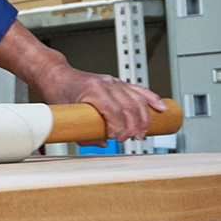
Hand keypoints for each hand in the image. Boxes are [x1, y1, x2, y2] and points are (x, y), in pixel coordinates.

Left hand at [40, 67, 166, 142]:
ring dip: (144, 118)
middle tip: (130, 138)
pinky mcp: (118, 83)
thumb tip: (102, 143)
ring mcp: (114, 82)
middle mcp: (106, 84)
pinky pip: (139, 90)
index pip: (114, 111)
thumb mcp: (67, 115)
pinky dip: (152, 99)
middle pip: (129, 107)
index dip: (119, 128)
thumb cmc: (60, 93)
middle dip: (133, 126)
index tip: (117, 138)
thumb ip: (83, 133)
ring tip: (142, 133)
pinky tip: (161, 109)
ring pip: (138, 99)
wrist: (58, 76)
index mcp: (93, 90)